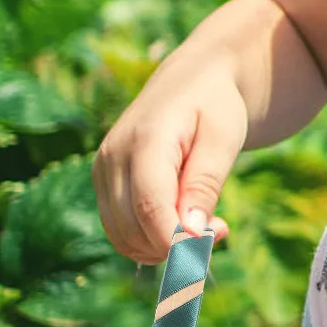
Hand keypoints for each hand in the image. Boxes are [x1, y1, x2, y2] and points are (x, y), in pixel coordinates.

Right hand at [92, 68, 242, 263]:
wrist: (193, 80)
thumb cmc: (216, 107)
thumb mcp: (224, 140)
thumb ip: (205, 184)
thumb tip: (189, 234)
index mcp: (144, 140)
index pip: (150, 207)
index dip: (178, 238)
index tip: (214, 240)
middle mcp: (113, 156)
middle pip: (133, 228)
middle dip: (177, 244)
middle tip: (222, 229)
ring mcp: (102, 170)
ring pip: (123, 237)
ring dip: (164, 247)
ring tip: (206, 225)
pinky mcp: (104, 182)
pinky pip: (121, 230)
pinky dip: (151, 239)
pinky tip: (183, 224)